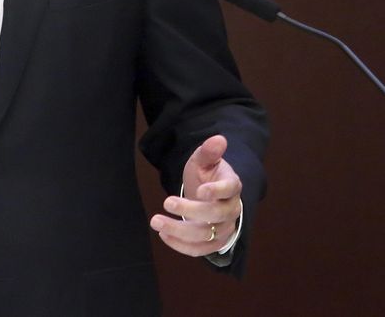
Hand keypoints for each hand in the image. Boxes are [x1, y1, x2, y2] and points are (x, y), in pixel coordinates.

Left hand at [149, 134, 241, 256]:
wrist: (208, 194)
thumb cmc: (206, 175)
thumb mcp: (204, 160)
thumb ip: (208, 152)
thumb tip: (219, 139)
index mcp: (231, 186)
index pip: (230, 189)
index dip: (217, 191)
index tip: (200, 191)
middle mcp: (232, 209)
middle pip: (216, 214)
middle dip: (190, 210)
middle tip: (166, 202)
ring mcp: (224, 228)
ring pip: (206, 235)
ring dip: (180, 231)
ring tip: (156, 221)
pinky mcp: (214, 242)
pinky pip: (201, 250)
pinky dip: (182, 246)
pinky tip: (163, 234)